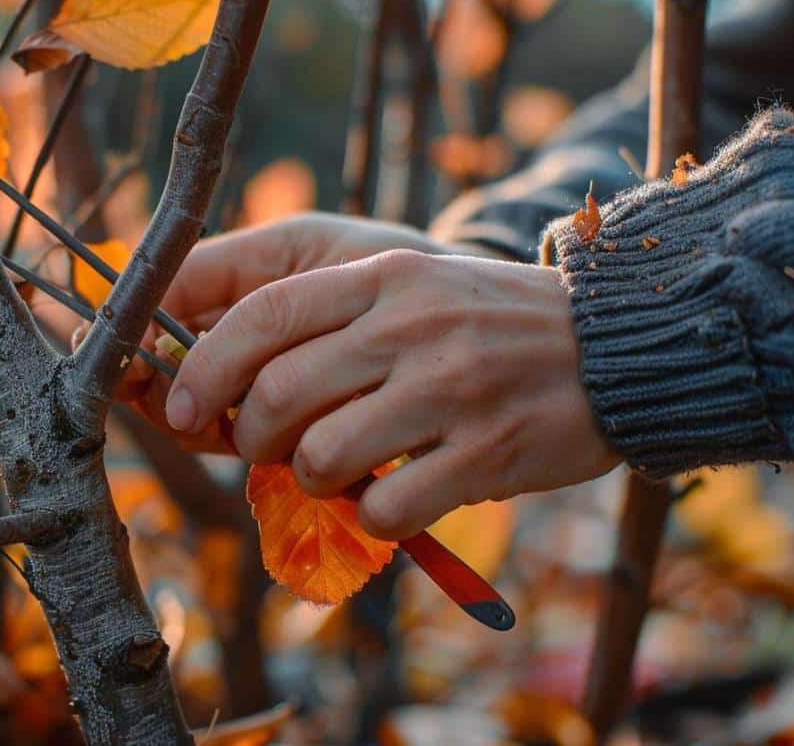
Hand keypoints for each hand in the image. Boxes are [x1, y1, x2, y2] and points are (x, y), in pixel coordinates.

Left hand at [162, 249, 620, 538]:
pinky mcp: (486, 453)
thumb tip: (213, 372)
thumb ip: (320, 316)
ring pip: (322, 456)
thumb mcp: (406, 285)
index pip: (263, 315)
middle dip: (247, 436)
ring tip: (335, 471)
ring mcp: (451, 389)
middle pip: (278, 393)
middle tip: (262, 447)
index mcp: (382, 276)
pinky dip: (369, 516)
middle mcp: (410, 325)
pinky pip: (386, 507)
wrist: (616, 345)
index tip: (178, 408)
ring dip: (307, 479)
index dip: (203, 366)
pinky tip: (388, 498)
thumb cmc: (485, 322)